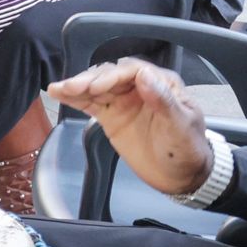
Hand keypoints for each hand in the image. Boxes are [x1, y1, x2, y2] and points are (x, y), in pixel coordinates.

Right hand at [46, 59, 213, 195]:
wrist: (182, 175)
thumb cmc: (188, 148)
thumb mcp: (180, 125)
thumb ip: (163, 100)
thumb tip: (144, 75)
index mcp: (161, 83)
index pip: (133, 71)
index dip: (113, 76)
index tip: (97, 87)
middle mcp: (140, 87)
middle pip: (111, 76)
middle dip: (90, 80)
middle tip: (73, 88)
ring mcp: (124, 101)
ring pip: (97, 87)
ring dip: (77, 86)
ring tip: (58, 88)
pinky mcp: (112, 116)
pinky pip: (91, 104)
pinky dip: (75, 99)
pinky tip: (59, 94)